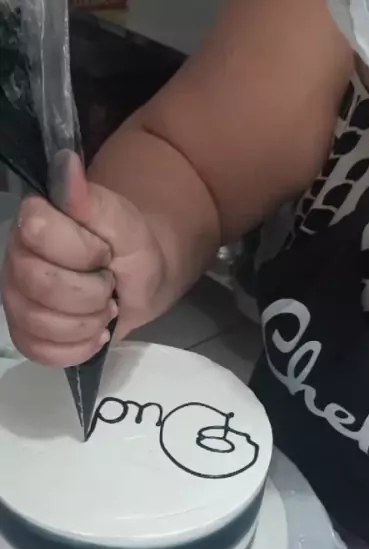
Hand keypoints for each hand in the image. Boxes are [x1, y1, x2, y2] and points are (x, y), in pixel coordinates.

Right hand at [2, 152, 169, 366]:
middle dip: (90, 293)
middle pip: (40, 286)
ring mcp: (17, 296)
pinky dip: (76, 349)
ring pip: (39, 323)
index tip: (104, 252)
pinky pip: (39, 351)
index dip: (83, 251)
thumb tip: (66, 166)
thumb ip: (94, 202)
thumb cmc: (131, 249)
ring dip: (87, 323)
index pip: (40, 233)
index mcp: (36, 220)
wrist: (140, 281)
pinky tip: (93, 334)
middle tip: (108, 286)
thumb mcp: (125, 224)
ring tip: (103, 309)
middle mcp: (16, 256)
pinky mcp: (25, 331)